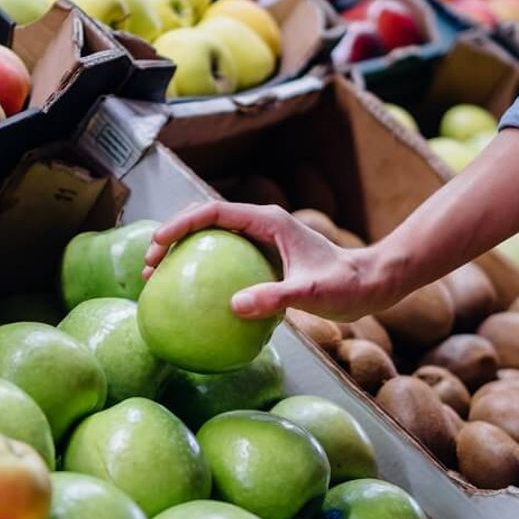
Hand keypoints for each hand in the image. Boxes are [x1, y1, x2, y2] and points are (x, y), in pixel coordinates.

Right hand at [143, 202, 402, 321]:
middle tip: (148, 266)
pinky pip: (224, 259)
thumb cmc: (345, 286)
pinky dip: (201, 271)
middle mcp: (261, 225)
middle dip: (172, 237)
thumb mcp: (310, 294)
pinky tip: (192, 300)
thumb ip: (274, 297)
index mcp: (267, 221)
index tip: (158, 245)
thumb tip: (234, 307)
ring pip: (211, 239)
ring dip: (182, 253)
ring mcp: (262, 240)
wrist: (371, 284)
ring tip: (157, 280)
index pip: (213, 212)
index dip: (180, 224)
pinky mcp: (264, 258)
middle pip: (204, 221)